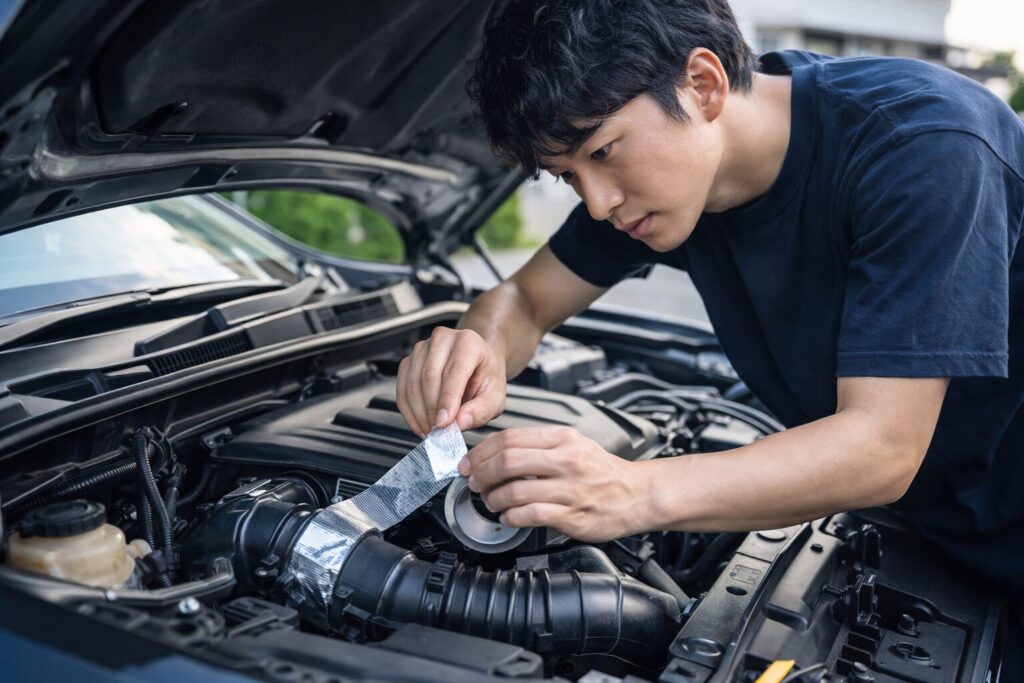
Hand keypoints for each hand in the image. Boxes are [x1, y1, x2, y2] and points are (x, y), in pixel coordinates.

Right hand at [396, 326, 506, 435]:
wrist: (477, 364)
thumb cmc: (485, 378)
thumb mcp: (495, 397)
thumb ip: (481, 410)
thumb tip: (460, 422)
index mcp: (469, 342)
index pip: (454, 371)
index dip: (447, 400)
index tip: (444, 423)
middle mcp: (443, 339)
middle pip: (429, 377)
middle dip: (432, 410)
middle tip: (438, 432)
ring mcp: (422, 348)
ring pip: (412, 384)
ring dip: (419, 413)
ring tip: (431, 430)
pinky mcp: (409, 361)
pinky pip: (402, 389)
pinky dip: (409, 411)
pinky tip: (420, 423)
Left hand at [459, 426, 651, 541]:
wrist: (637, 495)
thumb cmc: (602, 472)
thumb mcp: (574, 444)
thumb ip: (538, 445)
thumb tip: (495, 451)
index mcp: (563, 439)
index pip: (510, 437)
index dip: (482, 451)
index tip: (470, 462)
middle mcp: (566, 461)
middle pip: (508, 461)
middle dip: (481, 474)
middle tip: (474, 482)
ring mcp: (569, 489)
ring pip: (515, 490)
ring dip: (493, 499)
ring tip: (490, 502)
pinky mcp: (571, 515)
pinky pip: (530, 515)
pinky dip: (511, 518)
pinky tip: (508, 517)